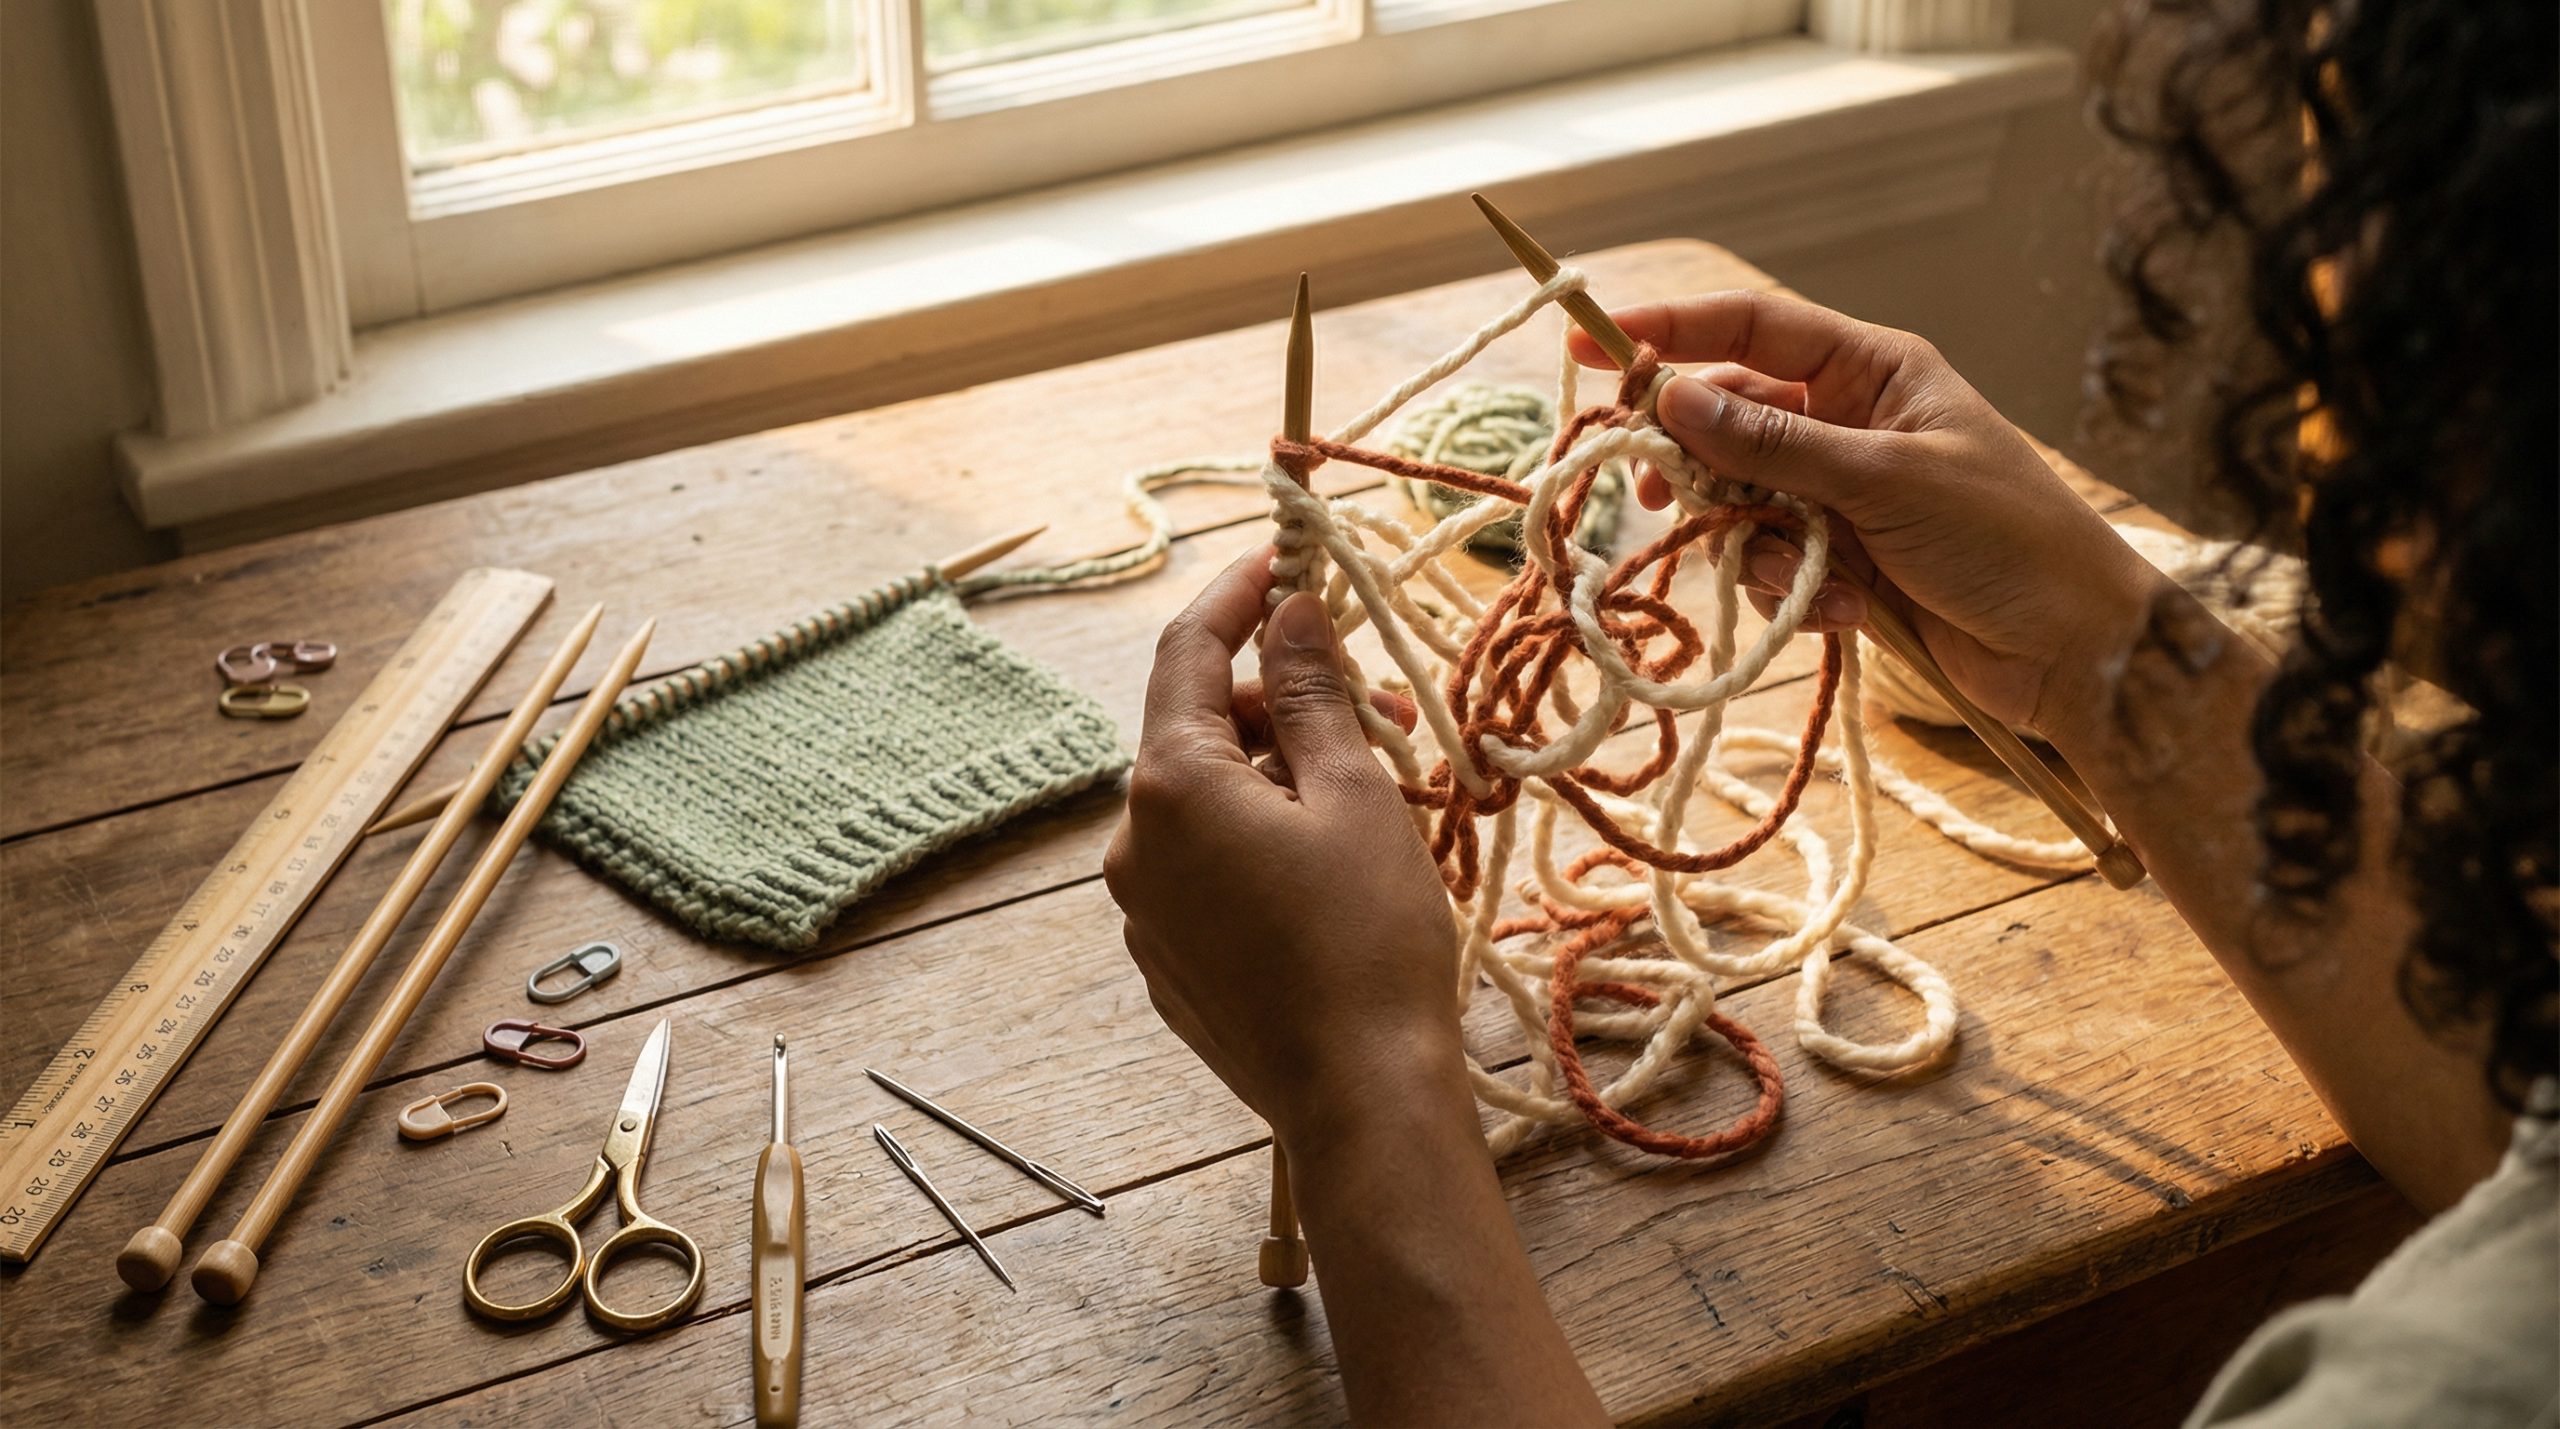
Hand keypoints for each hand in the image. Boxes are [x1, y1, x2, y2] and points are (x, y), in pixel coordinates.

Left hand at [1104, 548, 1462, 1155]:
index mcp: (1169, 786)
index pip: (1186, 653)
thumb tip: (1289, 610)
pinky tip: (1331, 871)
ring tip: (1370, 801)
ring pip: (1206, 807)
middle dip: (1279, 707)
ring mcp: (1144, 912)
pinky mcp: (1168, 965)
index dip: (1237, 596)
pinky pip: (1207, 873)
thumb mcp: (1353, 794)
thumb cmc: (1369, 938)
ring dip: (1277, 779)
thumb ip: (1310, 692)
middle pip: (1197, 732)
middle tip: (1376, 712)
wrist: (1360, 1097)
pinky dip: (1260, 843)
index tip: (1285, 560)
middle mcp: (1134, 844)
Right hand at [1570, 292, 2161, 738]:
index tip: (1591, 346)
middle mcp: (1852, 423)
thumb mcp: (1886, 480)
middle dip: (1699, 465)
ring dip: (1756, 545)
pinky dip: (1795, 592)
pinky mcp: (1843, 563)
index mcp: (1875, 371)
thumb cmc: (2008, 540)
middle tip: (1661, 496)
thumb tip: (1672, 397)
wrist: (2074, 651)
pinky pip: (1772, 564)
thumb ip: (1773, 442)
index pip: (1753, 326)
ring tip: (1806, 574)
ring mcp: (1843, 496)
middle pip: (1730, 421)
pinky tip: (1847, 612)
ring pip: (1740, 503)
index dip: (1671, 331)